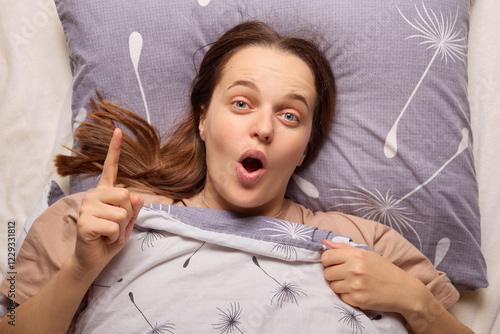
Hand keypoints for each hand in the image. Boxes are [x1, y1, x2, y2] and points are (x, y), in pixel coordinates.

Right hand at [72, 128, 143, 274]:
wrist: (93, 260)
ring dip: (121, 228)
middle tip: (115, 226)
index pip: (111, 167)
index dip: (115, 149)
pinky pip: (114, 225)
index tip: (118, 130)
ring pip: (122, 212)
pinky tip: (103, 238)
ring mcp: (87, 207)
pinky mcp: (84, 222)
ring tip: (109, 233)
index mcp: (105, 192)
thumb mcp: (129, 222)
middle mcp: (93, 195)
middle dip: (128, 215)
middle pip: (127, 195)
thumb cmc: (110, 238)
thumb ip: (134, 208)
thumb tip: (135, 196)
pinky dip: (114, 236)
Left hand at [321, 239, 425, 313]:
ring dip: (340, 286)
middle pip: (327, 273)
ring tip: (353, 283)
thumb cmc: (383, 270)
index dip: (328, 261)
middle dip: (333, 274)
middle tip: (345, 275)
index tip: (335, 264)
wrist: (403, 290)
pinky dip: (348, 296)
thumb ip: (344, 247)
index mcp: (356, 255)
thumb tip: (324, 242)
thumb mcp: (366, 254)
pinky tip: (359, 292)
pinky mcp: (358, 300)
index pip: (326, 257)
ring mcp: (356, 285)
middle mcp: (354, 269)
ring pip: (333, 286)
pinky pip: (341, 297)